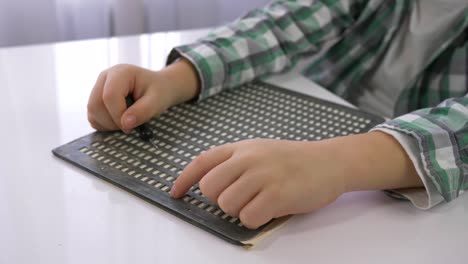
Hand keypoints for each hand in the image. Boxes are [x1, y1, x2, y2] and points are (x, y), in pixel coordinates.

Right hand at [87, 59, 198, 132]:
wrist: (159, 88)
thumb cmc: (159, 91)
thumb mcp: (157, 101)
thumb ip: (143, 111)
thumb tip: (126, 124)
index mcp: (120, 72)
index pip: (109, 96)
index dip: (117, 115)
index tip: (130, 128)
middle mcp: (105, 78)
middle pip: (96, 104)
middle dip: (112, 122)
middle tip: (130, 127)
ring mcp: (98, 88)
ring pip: (92, 112)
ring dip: (108, 125)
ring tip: (127, 123)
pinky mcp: (96, 99)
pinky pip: (93, 116)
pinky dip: (104, 125)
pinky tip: (120, 123)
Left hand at [171, 138, 346, 228]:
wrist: (330, 161)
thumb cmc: (294, 160)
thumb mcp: (261, 150)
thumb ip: (235, 161)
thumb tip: (209, 183)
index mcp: (242, 148)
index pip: (202, 161)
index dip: (184, 179)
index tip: (176, 193)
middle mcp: (249, 158)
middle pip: (210, 187)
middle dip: (219, 199)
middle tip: (240, 198)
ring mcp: (263, 175)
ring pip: (226, 205)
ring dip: (240, 210)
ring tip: (259, 202)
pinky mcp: (277, 195)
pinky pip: (247, 217)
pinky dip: (255, 219)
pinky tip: (270, 209)